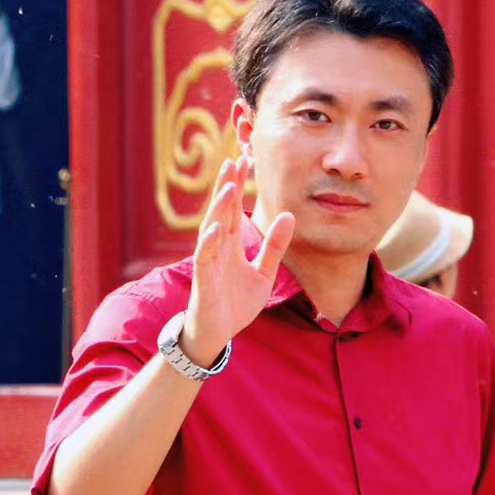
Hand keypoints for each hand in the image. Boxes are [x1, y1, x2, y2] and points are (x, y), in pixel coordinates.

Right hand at [180, 156, 294, 366]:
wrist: (217, 334)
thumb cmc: (236, 303)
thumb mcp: (264, 272)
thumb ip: (274, 246)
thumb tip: (290, 216)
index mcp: (231, 244)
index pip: (235, 208)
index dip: (239, 184)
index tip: (245, 159)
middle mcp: (218, 247)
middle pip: (222, 211)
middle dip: (227, 186)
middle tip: (235, 160)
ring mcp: (209, 262)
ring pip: (212, 229)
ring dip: (219, 208)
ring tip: (228, 187)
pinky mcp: (204, 280)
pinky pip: (205, 258)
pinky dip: (209, 243)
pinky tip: (215, 229)